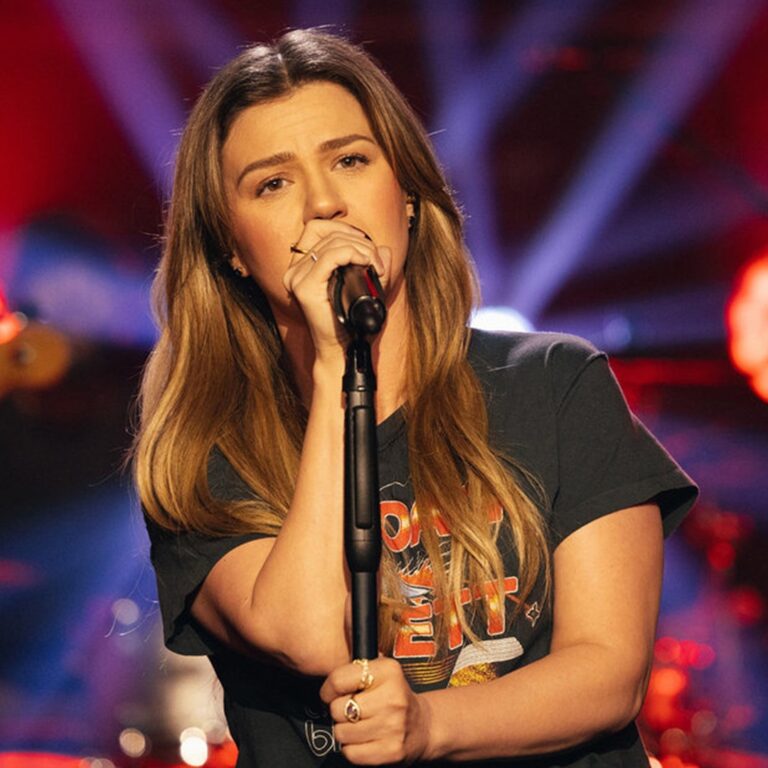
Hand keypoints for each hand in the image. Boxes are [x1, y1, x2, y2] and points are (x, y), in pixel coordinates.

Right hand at [283, 221, 387, 362]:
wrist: (344, 350)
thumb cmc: (352, 322)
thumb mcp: (367, 288)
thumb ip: (375, 265)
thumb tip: (384, 249)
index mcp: (303, 266)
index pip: (318, 228)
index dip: (346, 230)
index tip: (368, 248)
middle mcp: (295, 270)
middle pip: (327, 233)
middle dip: (359, 241)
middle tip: (377, 262)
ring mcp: (297, 278)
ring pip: (332, 242)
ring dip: (361, 248)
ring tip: (375, 266)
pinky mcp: (305, 287)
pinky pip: (331, 256)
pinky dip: (353, 254)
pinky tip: (366, 264)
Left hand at [320, 657, 431, 765]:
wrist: (423, 726)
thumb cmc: (394, 697)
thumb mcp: (381, 672)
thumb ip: (356, 670)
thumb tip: (328, 681)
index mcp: (389, 671)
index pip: (339, 679)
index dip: (329, 689)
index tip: (331, 693)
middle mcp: (392, 698)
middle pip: (338, 708)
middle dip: (339, 711)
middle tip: (352, 710)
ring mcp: (393, 726)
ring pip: (341, 732)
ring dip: (344, 731)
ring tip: (359, 725)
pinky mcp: (391, 751)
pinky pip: (350, 752)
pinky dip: (351, 748)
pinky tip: (364, 739)